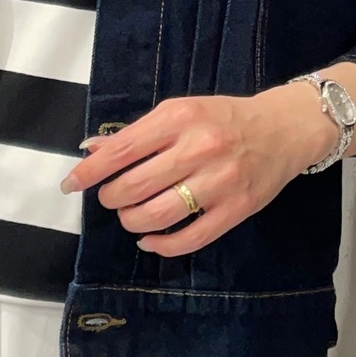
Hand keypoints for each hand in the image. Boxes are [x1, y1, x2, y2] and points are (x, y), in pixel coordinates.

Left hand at [59, 86, 340, 257]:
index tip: (71, 184)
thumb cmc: (224, 119)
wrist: (284, 128)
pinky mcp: (236, 209)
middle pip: (134, 187)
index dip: (89, 172)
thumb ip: (136, 133)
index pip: (120, 150)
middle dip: (112, 198)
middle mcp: (199, 148)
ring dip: (132, 221)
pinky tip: (150, 239)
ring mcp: (220, 182)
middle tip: (113, 198)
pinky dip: (161, 245)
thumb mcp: (179, 111)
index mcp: (179, 118)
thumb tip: (90, 150)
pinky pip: (190, 238)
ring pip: (157, 215)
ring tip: (130, 215)